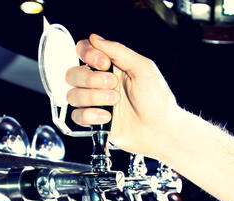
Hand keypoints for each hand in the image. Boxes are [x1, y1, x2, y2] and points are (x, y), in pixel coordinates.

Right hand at [65, 34, 179, 159]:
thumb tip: (94, 38)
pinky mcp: (94, 122)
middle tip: (114, 86)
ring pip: (73, 95)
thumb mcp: (143, 67)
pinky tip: (108, 117)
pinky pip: (77, 116)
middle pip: (73, 74)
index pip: (83, 51)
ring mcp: (95, 103)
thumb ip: (118, 51)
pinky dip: (91, 115)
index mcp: (111, 66)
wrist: (160, 130)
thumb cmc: (157, 100)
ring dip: (93, 98)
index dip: (87, 54)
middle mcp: (99, 83)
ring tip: (115, 102)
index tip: (103, 63)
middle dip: (91, 79)